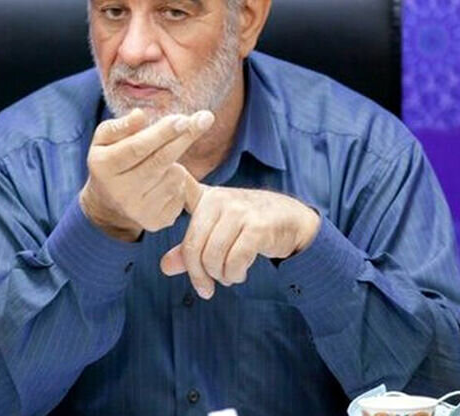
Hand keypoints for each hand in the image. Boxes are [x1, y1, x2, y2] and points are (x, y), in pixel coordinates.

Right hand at [80, 108, 214, 240]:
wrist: (108, 205)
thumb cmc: (111, 161)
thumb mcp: (104, 140)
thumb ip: (120, 126)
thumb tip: (140, 116)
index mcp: (104, 167)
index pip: (137, 147)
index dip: (162, 133)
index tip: (183, 118)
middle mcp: (119, 192)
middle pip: (161, 161)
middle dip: (184, 137)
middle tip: (205, 118)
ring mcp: (138, 210)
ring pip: (174, 176)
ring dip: (176, 163)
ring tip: (161, 163)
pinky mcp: (155, 221)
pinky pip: (180, 193)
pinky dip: (178, 182)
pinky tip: (164, 181)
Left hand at [160, 173, 320, 297]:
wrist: (293, 221)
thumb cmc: (249, 226)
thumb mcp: (216, 233)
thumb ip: (191, 249)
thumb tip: (165, 267)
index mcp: (206, 197)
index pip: (181, 188)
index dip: (171, 177)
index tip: (170, 171)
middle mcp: (219, 200)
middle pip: (193, 247)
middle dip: (199, 275)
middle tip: (207, 287)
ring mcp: (239, 212)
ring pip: (213, 257)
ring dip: (220, 276)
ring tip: (228, 276)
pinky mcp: (257, 227)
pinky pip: (235, 261)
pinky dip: (235, 274)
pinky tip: (240, 272)